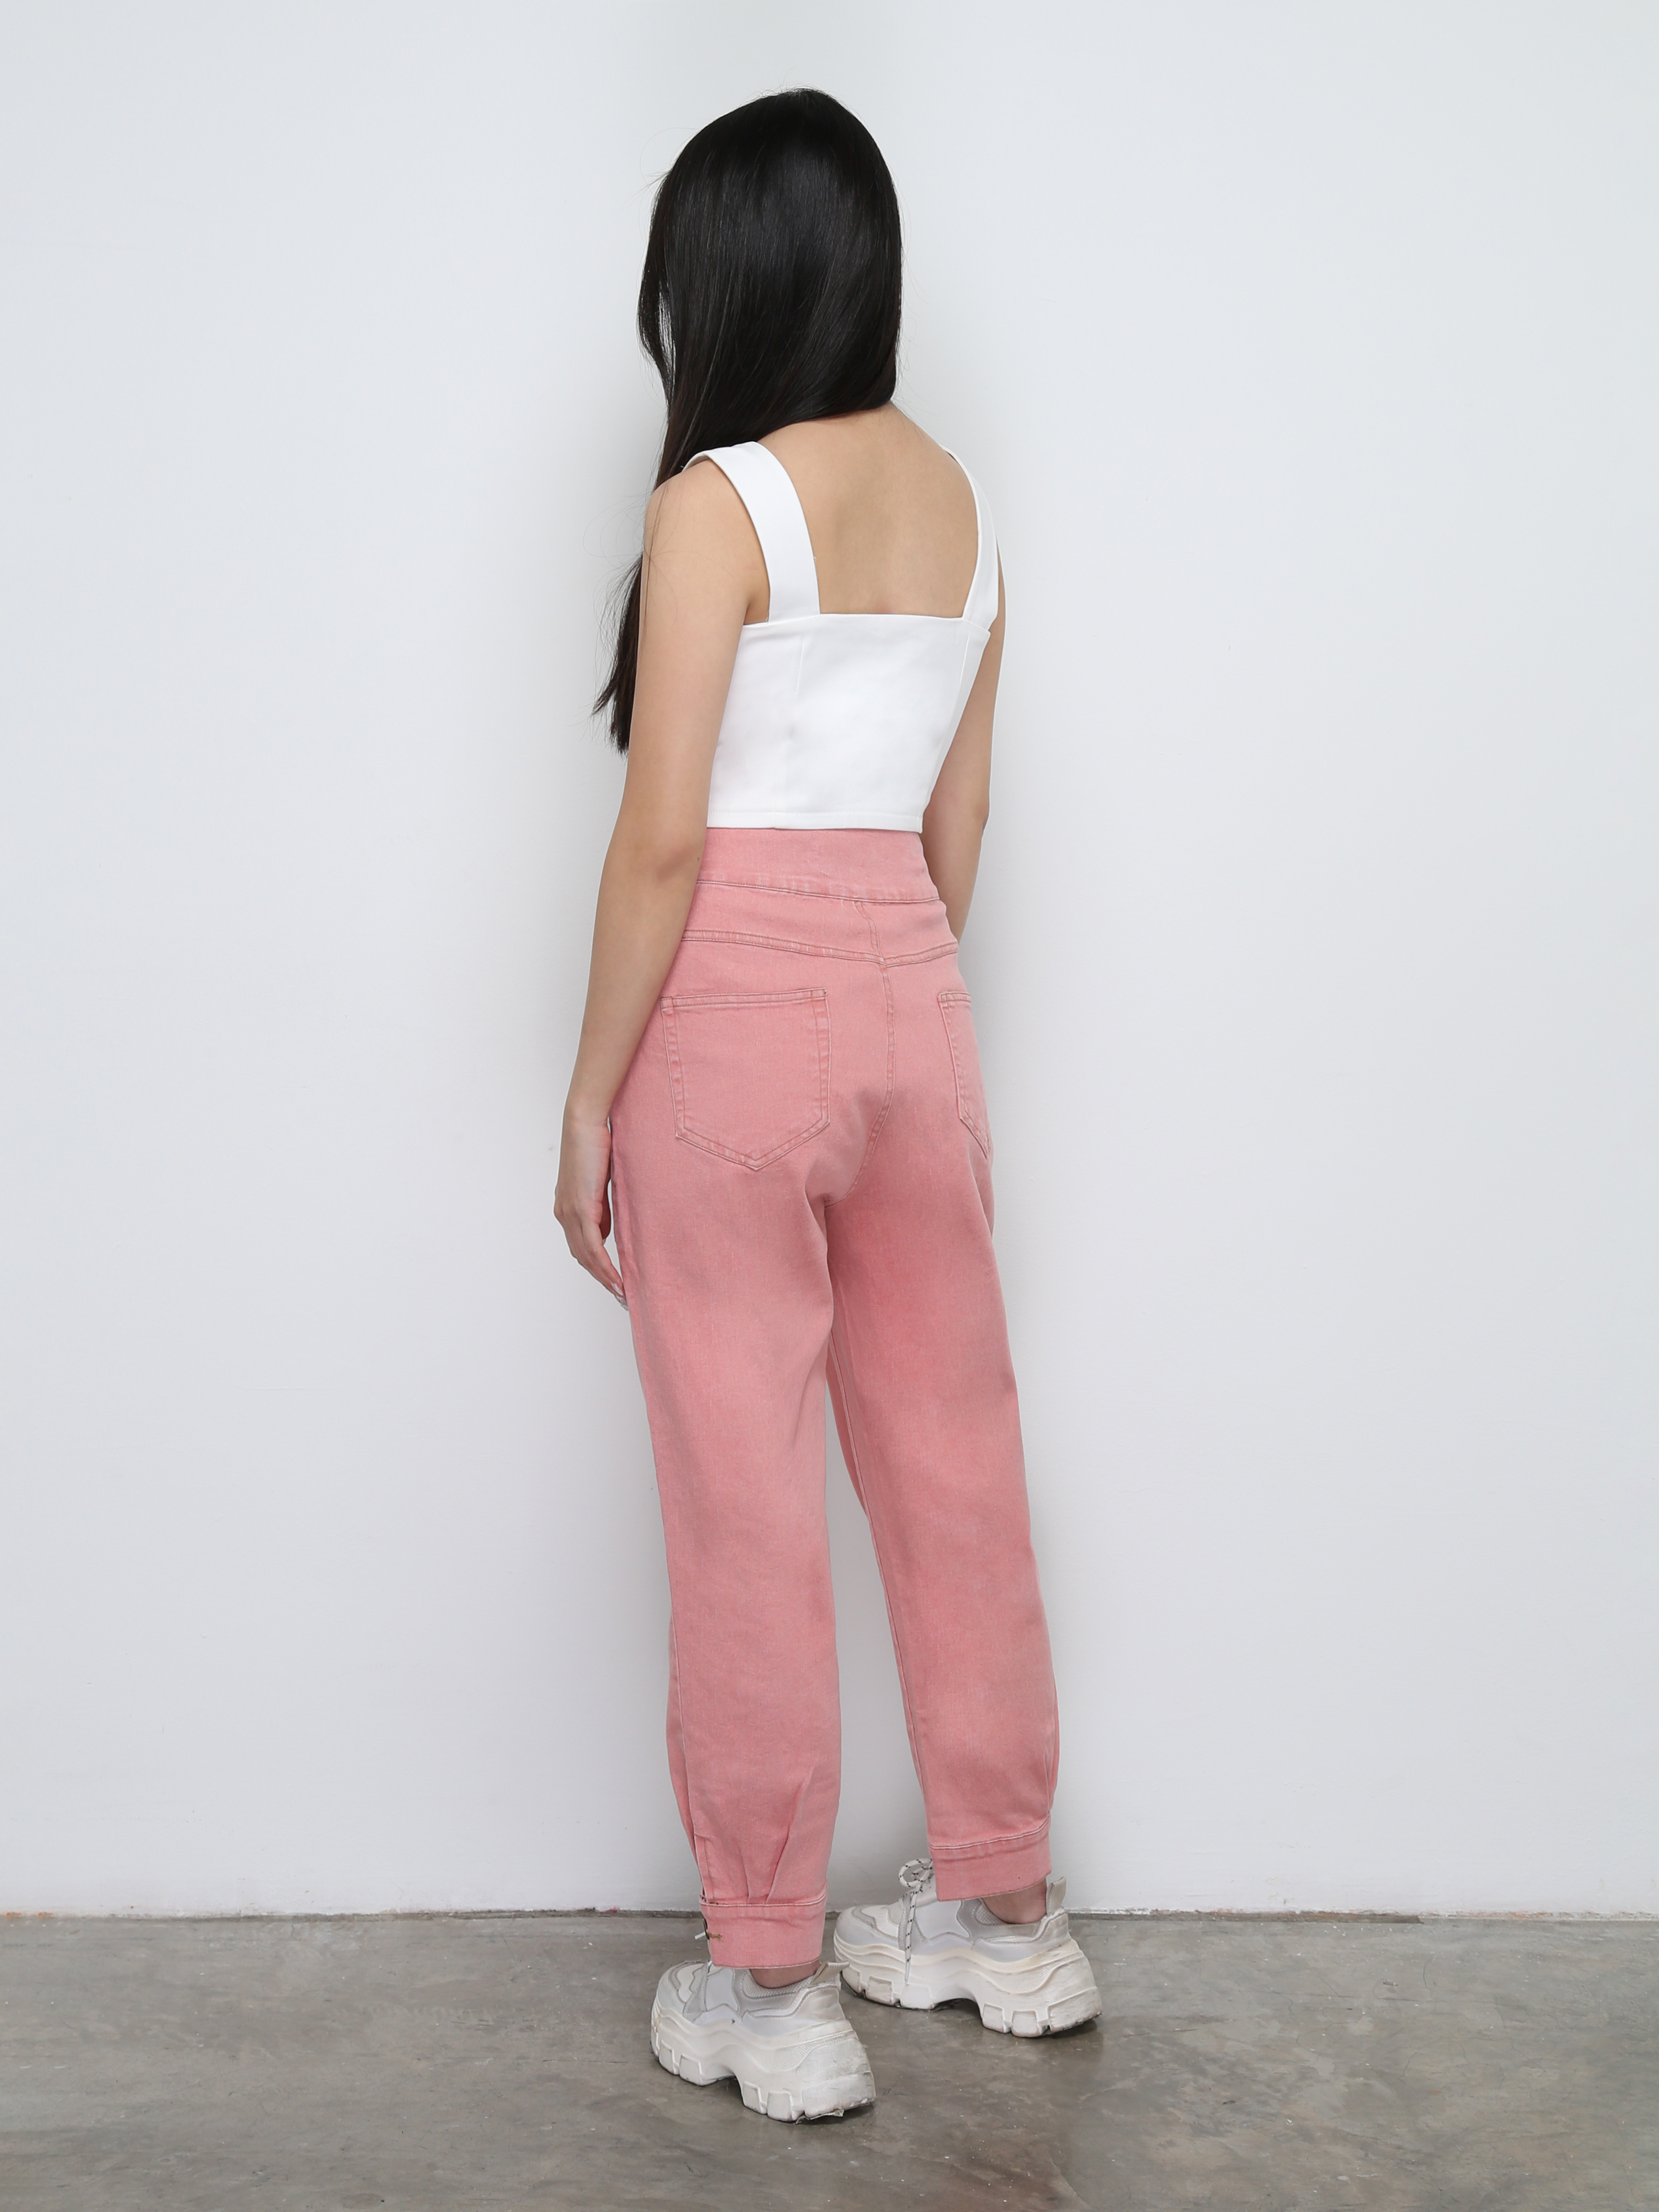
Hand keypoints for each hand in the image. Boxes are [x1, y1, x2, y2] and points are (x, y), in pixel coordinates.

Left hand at [554, 1108, 626, 1304]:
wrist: (583, 1123)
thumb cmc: (594, 1144)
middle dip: (601, 1279)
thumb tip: (607, 1230)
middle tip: (620, 1297)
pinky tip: (617, 1279)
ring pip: (586, 1256)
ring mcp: (569, 1212)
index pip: (580, 1246)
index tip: (613, 1281)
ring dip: (604, 1278)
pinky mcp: (580, 1208)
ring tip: (622, 1294)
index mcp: (567, 1207)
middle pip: (581, 1257)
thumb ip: (602, 1207)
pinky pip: (592, 1246)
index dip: (596, 1267)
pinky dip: (604, 1266)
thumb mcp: (600, 1181)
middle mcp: (564, 1213)